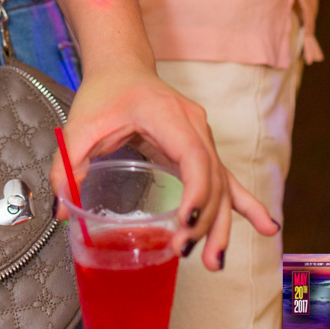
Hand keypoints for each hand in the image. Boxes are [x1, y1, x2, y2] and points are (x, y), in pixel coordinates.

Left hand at [49, 67, 278, 270]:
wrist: (122, 66)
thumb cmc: (104, 93)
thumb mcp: (80, 125)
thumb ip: (67, 163)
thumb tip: (61, 207)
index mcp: (165, 114)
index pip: (193, 155)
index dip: (196, 192)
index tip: (185, 224)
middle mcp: (193, 124)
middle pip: (211, 176)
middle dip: (204, 219)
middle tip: (186, 252)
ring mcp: (202, 136)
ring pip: (222, 184)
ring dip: (222, 223)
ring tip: (215, 261)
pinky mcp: (201, 150)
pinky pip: (226, 179)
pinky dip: (246, 204)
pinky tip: (268, 226)